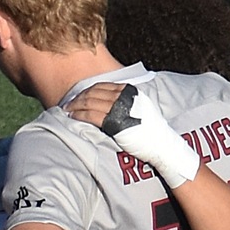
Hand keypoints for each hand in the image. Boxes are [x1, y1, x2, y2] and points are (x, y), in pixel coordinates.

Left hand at [67, 82, 200, 187]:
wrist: (161, 144)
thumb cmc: (151, 131)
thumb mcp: (140, 108)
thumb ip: (125, 102)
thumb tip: (108, 103)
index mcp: (130, 91)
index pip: (103, 86)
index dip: (88, 90)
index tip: (79, 96)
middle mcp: (124, 96)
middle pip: (94, 92)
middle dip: (79, 98)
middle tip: (68, 104)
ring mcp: (120, 108)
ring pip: (90, 102)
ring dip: (76, 106)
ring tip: (67, 110)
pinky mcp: (115, 122)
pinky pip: (92, 115)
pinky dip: (80, 115)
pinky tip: (73, 117)